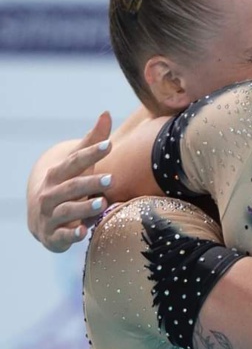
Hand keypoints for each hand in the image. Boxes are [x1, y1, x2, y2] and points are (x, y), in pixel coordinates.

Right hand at [27, 112, 113, 251]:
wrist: (42, 219)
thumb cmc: (68, 185)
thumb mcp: (78, 164)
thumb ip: (92, 141)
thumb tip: (106, 112)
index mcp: (58, 174)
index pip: (74, 162)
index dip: (91, 153)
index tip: (109, 144)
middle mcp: (51, 194)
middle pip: (71, 187)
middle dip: (90, 182)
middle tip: (112, 179)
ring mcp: (51, 215)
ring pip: (67, 210)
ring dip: (84, 207)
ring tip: (104, 202)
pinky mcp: (54, 235)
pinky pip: (62, 236)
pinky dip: (72, 235)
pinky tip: (84, 232)